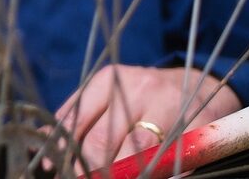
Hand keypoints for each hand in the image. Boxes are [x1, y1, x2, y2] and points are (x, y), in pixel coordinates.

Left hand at [55, 65, 240, 168]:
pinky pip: (171, 161)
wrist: (202, 86)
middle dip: (89, 168)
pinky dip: (155, 174)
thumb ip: (79, 116)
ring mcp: (169, 107)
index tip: (57, 169)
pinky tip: (145, 178)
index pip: (78, 119)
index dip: (66, 151)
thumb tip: (46, 146)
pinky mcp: (197, 126)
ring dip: (119, 174)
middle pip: (103, 140)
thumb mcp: (110, 94)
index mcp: (109, 80)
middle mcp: (138, 89)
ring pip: (136, 152)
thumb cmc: (144, 96)